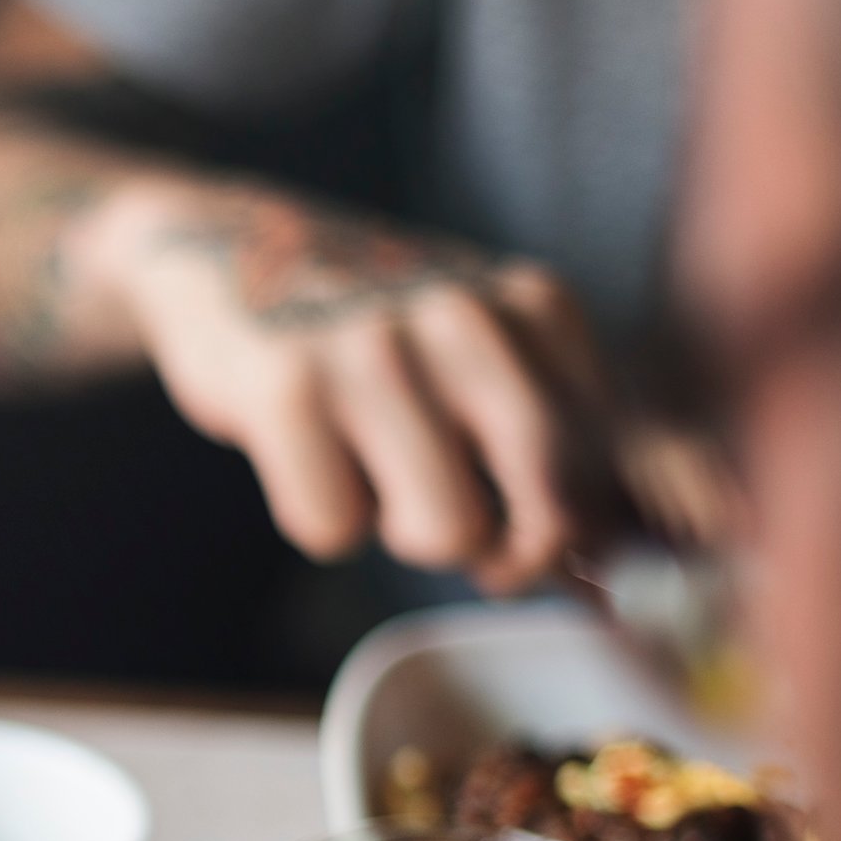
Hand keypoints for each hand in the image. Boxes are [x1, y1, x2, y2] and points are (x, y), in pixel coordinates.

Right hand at [89, 184, 594, 592]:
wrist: (231, 249)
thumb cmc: (376, 335)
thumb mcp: (480, 351)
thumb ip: (549, 447)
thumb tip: (600, 590)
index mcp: (534, 307)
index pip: (609, 461)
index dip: (587, 535)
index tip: (546, 547)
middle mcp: (464, 318)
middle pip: (549, 502)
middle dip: (518, 557)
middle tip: (480, 556)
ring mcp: (374, 351)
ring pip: (446, 530)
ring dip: (407, 534)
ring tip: (377, 482)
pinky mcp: (286, 390)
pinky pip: (334, 528)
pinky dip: (320, 517)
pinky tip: (308, 459)